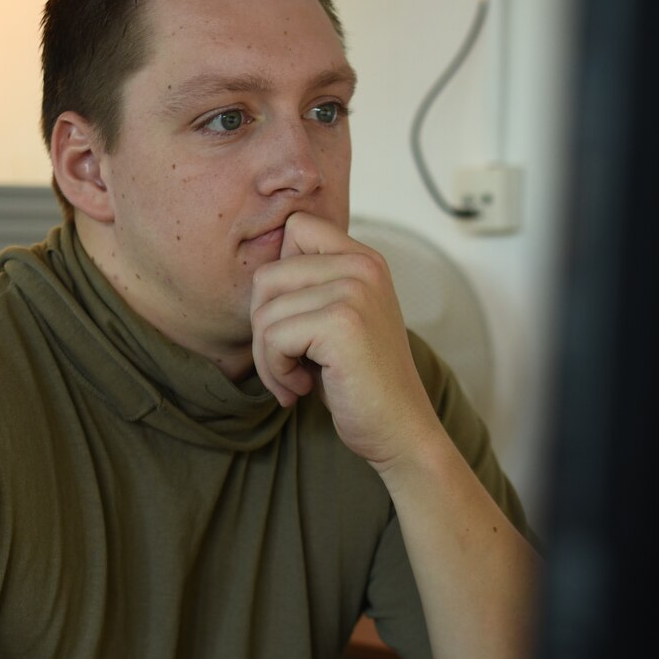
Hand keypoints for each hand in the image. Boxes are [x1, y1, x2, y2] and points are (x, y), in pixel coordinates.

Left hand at [250, 212, 444, 469]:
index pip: (296, 228)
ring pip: (265, 312)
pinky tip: (303, 388)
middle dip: (263, 327)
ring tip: (295, 381)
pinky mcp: (342, 323)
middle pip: (268, 275)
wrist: (400, 430)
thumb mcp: (337, 321)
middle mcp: (362, 266)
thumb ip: (309, 289)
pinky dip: (276, 371)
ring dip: (267, 358)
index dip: (279, 279)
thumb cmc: (359, 383)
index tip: (295, 321)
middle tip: (286, 364)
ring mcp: (354, 291)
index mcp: (364, 259)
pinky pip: (273, 338)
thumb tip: (258, 276)